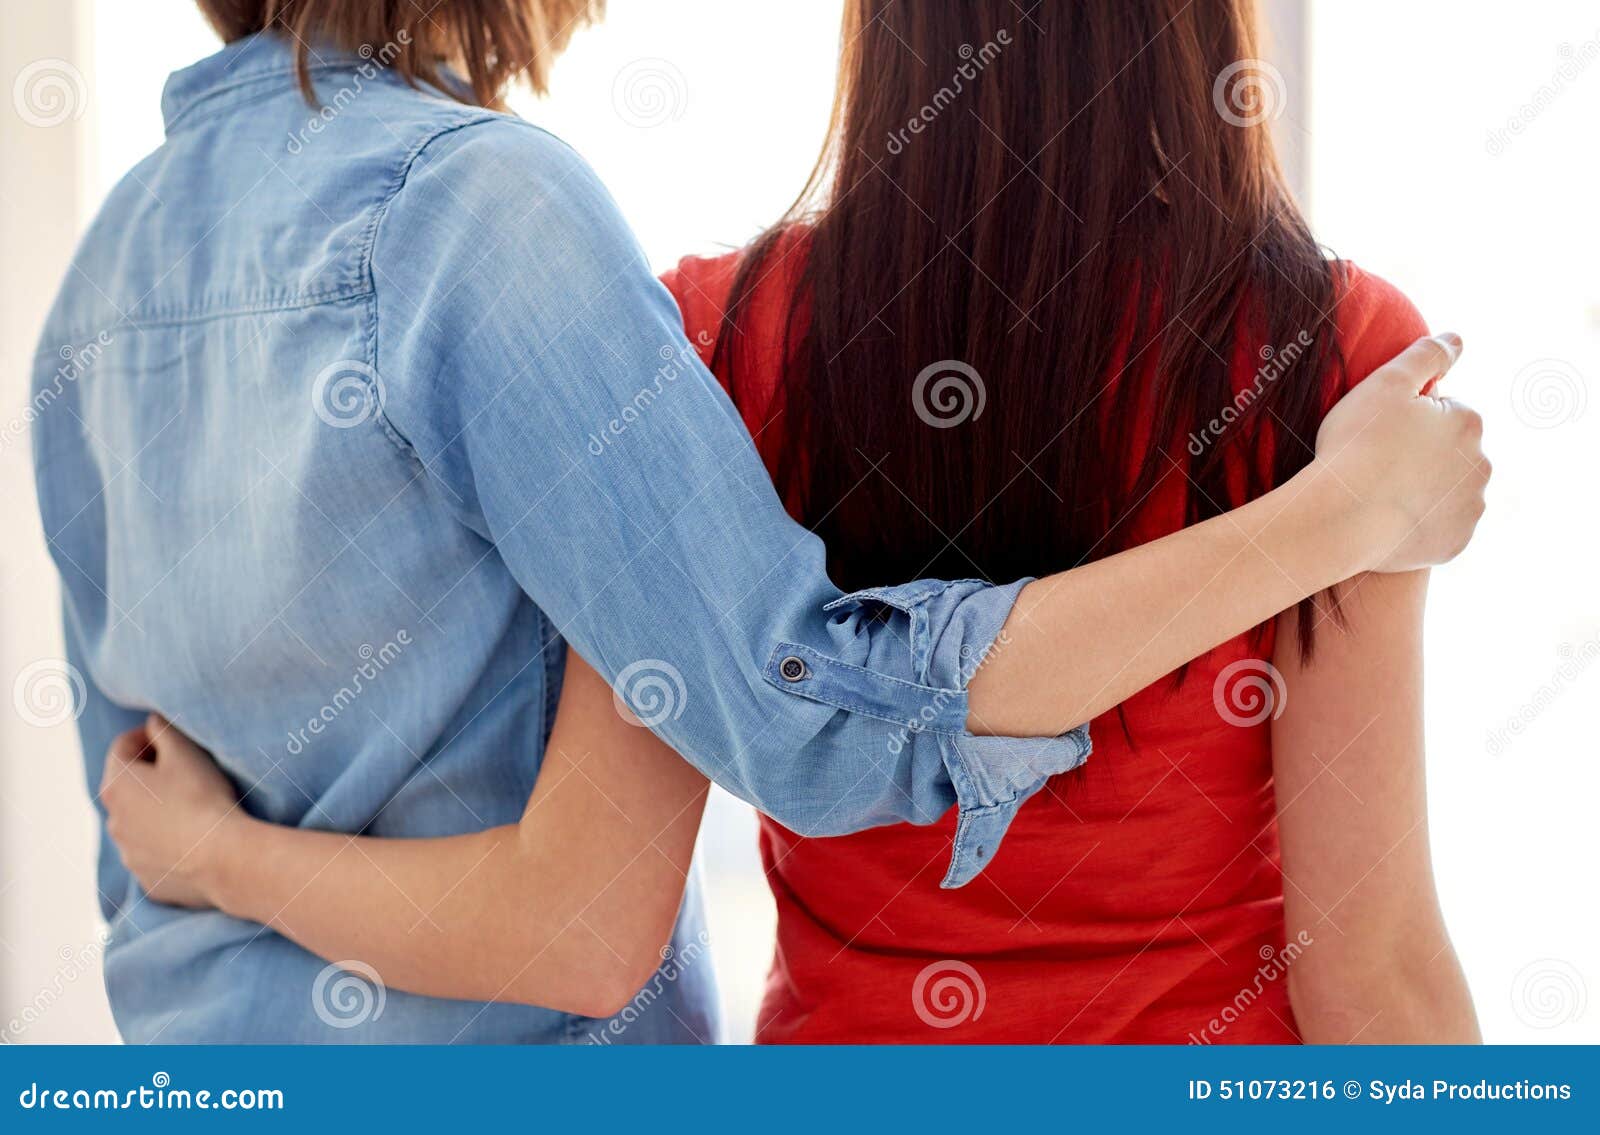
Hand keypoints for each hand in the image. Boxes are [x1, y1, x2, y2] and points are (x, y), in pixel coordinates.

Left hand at [99, 714, 242, 908]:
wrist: (222, 858)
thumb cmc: (203, 798)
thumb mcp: (185, 752)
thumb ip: (164, 729)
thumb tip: (153, 722)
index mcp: (116, 785)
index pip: (122, 747)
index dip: (147, 736)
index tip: (172, 738)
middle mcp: (113, 820)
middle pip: (127, 786)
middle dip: (151, 775)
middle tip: (187, 770)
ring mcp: (129, 853)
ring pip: (138, 821)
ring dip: (157, 810)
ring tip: (193, 807)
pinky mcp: (147, 877)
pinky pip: (153, 852)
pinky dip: (167, 842)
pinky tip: (195, 839)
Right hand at [1311, 333, 1489, 572]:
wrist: (1342, 517)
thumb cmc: (1357, 446)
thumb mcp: (1385, 383)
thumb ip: (1426, 354)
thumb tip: (1458, 339)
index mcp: (1468, 422)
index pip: (1443, 412)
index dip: (1406, 419)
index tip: (1378, 433)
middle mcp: (1482, 465)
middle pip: (1450, 452)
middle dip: (1422, 453)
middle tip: (1376, 462)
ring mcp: (1470, 508)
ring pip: (1448, 491)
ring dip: (1423, 488)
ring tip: (1380, 493)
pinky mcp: (1456, 544)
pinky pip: (1440, 529)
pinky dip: (1421, 524)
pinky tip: (1389, 520)